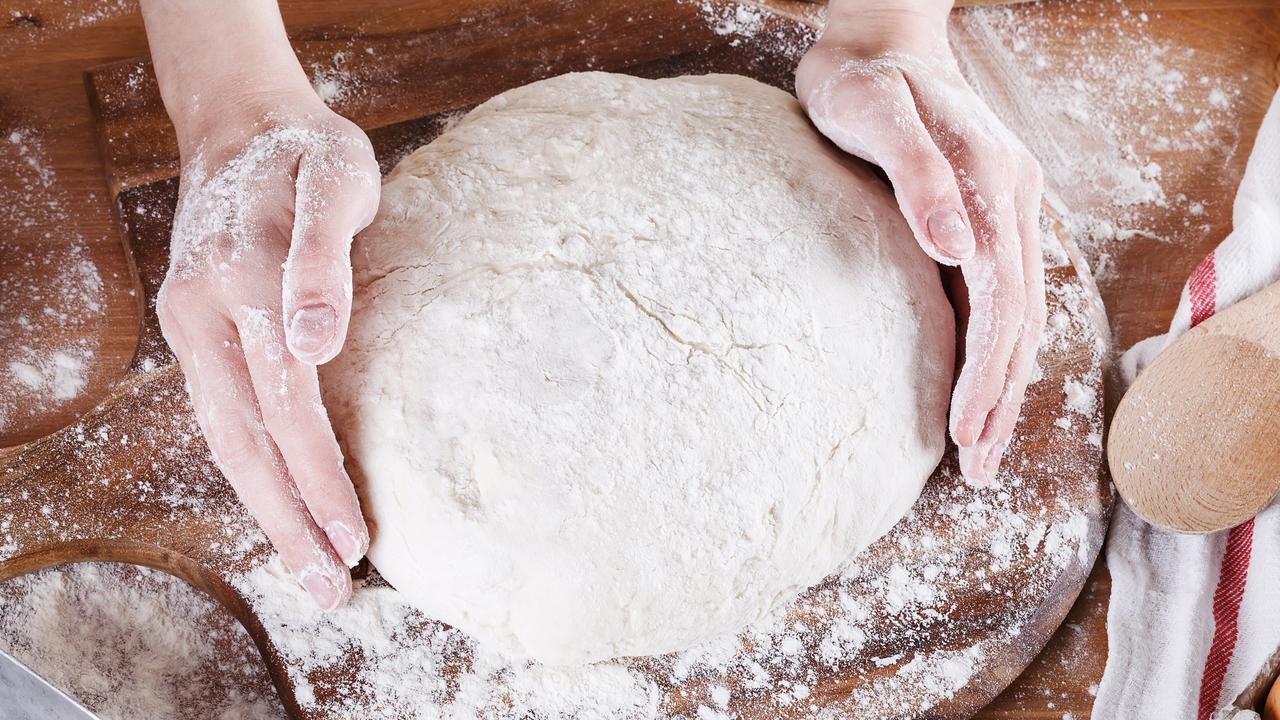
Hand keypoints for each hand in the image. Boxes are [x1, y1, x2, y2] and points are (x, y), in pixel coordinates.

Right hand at [156, 90, 379, 608]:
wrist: (244, 123)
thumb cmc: (309, 150)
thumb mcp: (335, 177)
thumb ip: (323, 259)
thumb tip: (314, 342)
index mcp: (242, 281)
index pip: (285, 404)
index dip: (319, 477)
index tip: (355, 537)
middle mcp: (203, 313)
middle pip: (245, 441)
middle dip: (289, 522)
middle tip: (330, 591)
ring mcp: (192, 325)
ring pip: (227, 439)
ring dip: (268, 511)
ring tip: (310, 573)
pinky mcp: (198, 333)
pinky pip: (224, 416)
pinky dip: (253, 471)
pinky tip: (282, 510)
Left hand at [795, 0, 1045, 485]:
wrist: (877, 41)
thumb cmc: (864, 77)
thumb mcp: (876, 113)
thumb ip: (917, 176)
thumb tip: (959, 250)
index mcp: (995, 184)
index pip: (1004, 300)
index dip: (988, 371)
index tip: (967, 431)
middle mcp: (1012, 204)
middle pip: (1022, 321)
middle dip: (1002, 398)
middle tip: (982, 469)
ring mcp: (1002, 213)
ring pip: (1018, 317)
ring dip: (1004, 386)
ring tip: (985, 452)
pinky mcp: (981, 221)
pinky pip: (998, 300)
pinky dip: (992, 354)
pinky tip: (978, 389)